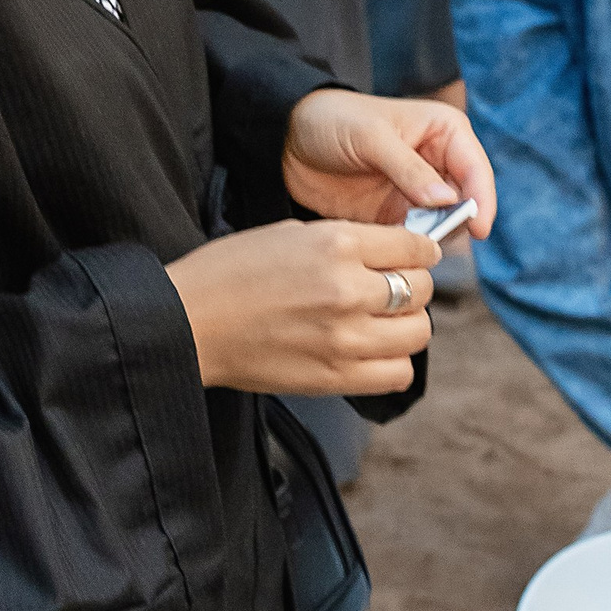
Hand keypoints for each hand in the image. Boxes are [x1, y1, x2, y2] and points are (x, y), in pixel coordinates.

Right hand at [166, 219, 433, 396]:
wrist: (188, 322)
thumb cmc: (230, 272)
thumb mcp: (292, 234)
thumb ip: (348, 242)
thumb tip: (394, 252)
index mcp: (337, 244)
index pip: (415, 248)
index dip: (420, 252)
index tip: (414, 257)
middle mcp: (348, 290)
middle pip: (422, 290)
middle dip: (412, 286)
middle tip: (389, 289)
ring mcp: (345, 338)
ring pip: (418, 333)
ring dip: (405, 325)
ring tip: (380, 322)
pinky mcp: (335, 376)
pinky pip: (397, 374)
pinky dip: (393, 363)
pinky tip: (371, 352)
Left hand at [282, 88, 494, 234]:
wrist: (288, 140)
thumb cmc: (333, 120)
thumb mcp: (371, 137)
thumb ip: (410, 169)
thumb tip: (447, 200)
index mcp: (444, 132)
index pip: (476, 169)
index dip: (481, 200)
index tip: (477, 228)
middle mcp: (438, 163)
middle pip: (465, 202)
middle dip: (455, 223)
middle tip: (435, 240)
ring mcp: (418, 193)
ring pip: (443, 225)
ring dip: (433, 238)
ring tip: (410, 244)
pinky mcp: (396, 216)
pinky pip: (415, 238)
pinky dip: (410, 248)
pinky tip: (395, 250)